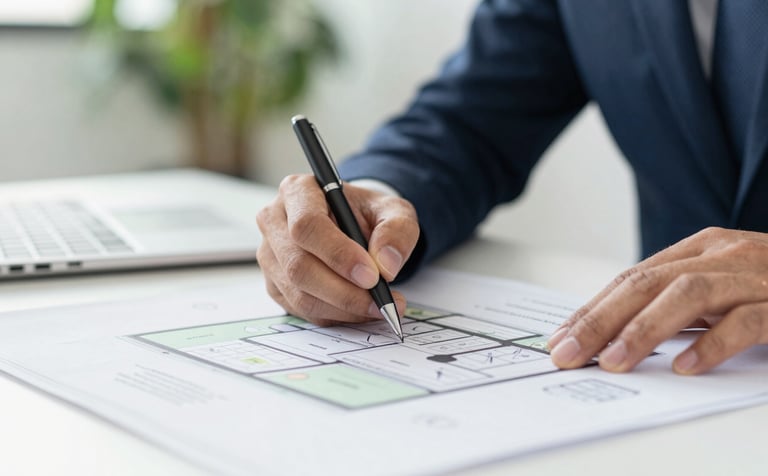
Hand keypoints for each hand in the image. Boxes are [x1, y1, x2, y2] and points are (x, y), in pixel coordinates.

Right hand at [256, 174, 418, 325]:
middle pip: (298, 266)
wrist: (354, 226)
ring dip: (343, 308)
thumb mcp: (394, 211)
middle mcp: (275, 222)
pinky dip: (336, 315)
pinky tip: (360, 309)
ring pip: (299, 294)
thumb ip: (397, 231)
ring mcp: (270, 256)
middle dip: (343, 291)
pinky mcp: (275, 284)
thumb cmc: (367, 214)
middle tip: (380, 300)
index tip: (372, 276)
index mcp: (298, 191)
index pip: (307, 225)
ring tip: (379, 306)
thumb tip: (386, 264)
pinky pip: (302, 310)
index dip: (338, 254)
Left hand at [547, 227, 767, 373]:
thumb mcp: (721, 286)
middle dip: (600, 319)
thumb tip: (614, 334)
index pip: (632, 277)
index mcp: (700, 248)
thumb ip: (678, 302)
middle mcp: (723, 254)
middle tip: (567, 353)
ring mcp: (757, 275)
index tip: (560, 340)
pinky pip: (748, 320)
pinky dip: (714, 343)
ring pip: (689, 294)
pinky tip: (686, 367)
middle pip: (647, 282)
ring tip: (614, 362)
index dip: (592, 308)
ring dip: (645, 330)